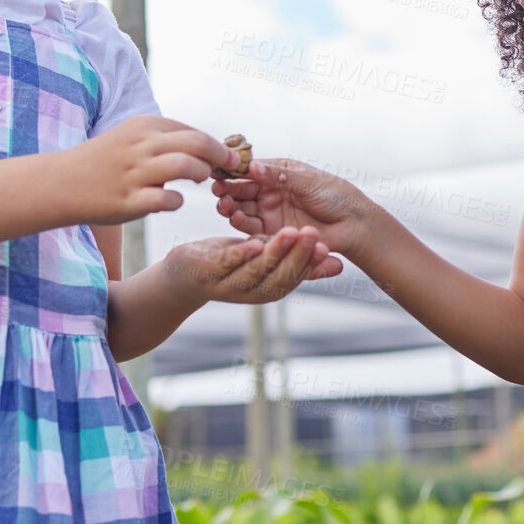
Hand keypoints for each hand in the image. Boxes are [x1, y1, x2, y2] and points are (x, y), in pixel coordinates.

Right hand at [61, 115, 240, 224]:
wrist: (62, 183)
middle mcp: (141, 145)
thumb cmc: (105, 161)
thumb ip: (166, 139)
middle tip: (227, 169)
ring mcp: (134, 173)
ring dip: (201, 174)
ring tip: (199, 182)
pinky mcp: (128, 200)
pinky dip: (177, 202)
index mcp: (145, 126)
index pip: (193, 131)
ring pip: (185, 165)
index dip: (216, 145)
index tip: (226, 159)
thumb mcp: (133, 137)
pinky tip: (171, 202)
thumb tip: (207, 146)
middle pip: (197, 143)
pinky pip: (166, 200)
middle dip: (220, 156)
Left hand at [163, 229, 343, 304]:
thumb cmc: (231, 263)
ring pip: (255, 270)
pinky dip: (240, 255)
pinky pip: (226, 264)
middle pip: (278, 276)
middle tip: (313, 234)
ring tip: (290, 232)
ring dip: (274, 252)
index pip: (294, 278)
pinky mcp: (207, 271)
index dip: (311, 265)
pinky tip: (254, 242)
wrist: (183, 275)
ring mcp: (227, 284)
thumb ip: (299, 262)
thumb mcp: (268, 260)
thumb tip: (339, 265)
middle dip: (297, 256)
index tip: (327, 247)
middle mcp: (250, 291)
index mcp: (267, 289)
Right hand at [211, 158, 370, 258]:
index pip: (251, 170)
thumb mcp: (308, 181)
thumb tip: (254, 166)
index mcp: (280, 172)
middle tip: (218, 190)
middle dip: (229, 190)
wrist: (354, 226)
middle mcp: (271, 191)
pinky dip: (242, 223)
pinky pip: (252, 227)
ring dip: (231, 206)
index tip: (220, 172)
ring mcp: (271, 212)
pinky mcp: (273, 233)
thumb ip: (280, 176)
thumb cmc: (337, 197)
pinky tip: (235, 218)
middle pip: (243, 190)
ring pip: (244, 208)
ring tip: (225, 205)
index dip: (235, 171)